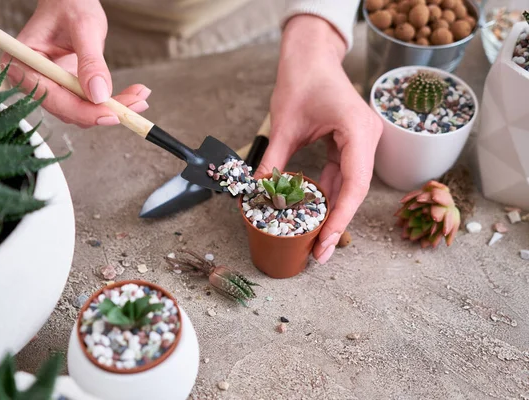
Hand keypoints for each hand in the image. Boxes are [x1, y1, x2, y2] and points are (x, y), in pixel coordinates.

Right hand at [1, 0, 150, 127]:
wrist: (70, 1)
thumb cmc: (69, 4)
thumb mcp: (84, 28)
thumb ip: (91, 61)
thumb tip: (99, 95)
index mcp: (23, 64)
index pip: (54, 100)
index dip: (84, 112)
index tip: (112, 114)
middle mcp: (33, 80)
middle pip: (70, 111)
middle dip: (105, 111)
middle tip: (137, 103)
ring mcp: (50, 87)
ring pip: (84, 112)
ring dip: (114, 108)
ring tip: (140, 96)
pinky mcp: (66, 89)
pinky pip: (90, 104)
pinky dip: (113, 102)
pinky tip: (133, 95)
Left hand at [255, 15, 381, 263]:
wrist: (310, 56)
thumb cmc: (300, 81)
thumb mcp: (283, 126)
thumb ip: (273, 162)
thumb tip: (258, 195)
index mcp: (358, 132)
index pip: (354, 185)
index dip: (341, 219)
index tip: (326, 244)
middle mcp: (367, 138)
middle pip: (355, 191)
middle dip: (337, 223)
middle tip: (320, 253)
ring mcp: (362, 141)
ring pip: (349, 186)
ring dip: (332, 211)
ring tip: (317, 240)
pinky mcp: (351, 143)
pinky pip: (342, 175)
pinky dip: (328, 194)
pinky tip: (314, 213)